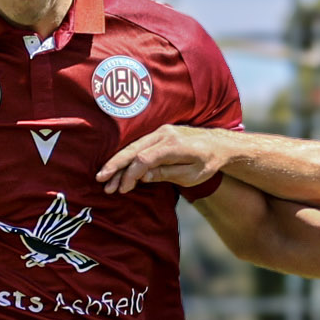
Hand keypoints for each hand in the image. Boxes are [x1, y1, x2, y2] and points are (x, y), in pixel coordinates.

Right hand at [98, 124, 235, 195]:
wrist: (217, 144)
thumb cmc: (208, 163)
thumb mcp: (191, 175)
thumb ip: (166, 174)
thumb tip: (142, 176)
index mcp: (174, 145)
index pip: (145, 159)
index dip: (131, 174)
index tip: (123, 188)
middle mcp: (165, 134)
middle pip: (133, 149)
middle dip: (116, 166)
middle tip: (101, 180)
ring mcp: (160, 131)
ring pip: (133, 147)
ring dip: (118, 163)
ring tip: (105, 178)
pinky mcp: (158, 134)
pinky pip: (138, 145)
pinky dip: (127, 158)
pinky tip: (117, 169)